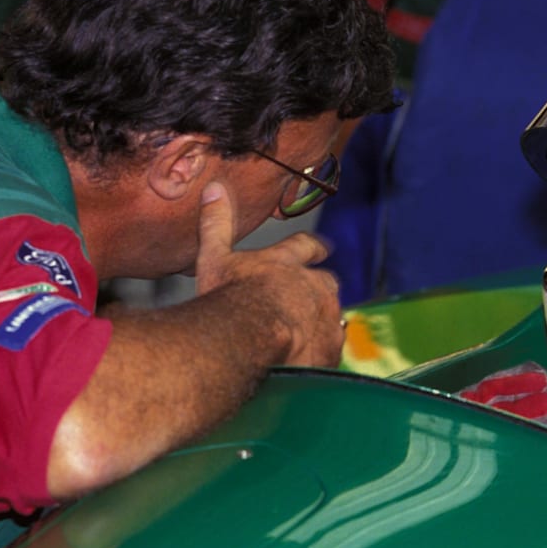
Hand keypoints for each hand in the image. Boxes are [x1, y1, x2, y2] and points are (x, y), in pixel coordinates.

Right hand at [193, 182, 343, 366]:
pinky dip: (321, 352)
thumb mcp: (215, 256)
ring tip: (306, 335)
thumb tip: (215, 187)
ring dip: (321, 322)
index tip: (323, 247)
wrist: (251, 338)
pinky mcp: (330, 348)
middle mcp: (314, 286)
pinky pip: (331, 349)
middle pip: (327, 283)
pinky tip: (309, 361)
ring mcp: (326, 317)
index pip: (305, 247)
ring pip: (331, 316)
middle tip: (313, 296)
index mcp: (287, 262)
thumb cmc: (229, 297)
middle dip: (320, 288)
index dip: (312, 248)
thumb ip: (216, 223)